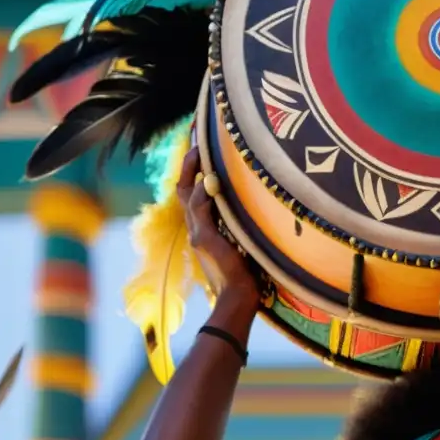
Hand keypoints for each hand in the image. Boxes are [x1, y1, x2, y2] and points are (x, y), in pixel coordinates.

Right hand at [176, 147, 259, 309]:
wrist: (239, 296)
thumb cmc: (247, 272)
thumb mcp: (242, 239)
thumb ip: (240, 222)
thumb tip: (255, 201)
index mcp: (204, 229)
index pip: (194, 195)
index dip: (195, 175)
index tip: (202, 153)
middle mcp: (196, 229)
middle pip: (184, 190)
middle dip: (188, 166)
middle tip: (195, 143)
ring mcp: (197, 233)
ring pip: (188, 195)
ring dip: (193, 171)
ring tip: (199, 152)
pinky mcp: (203, 238)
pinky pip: (199, 209)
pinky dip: (204, 193)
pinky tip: (211, 180)